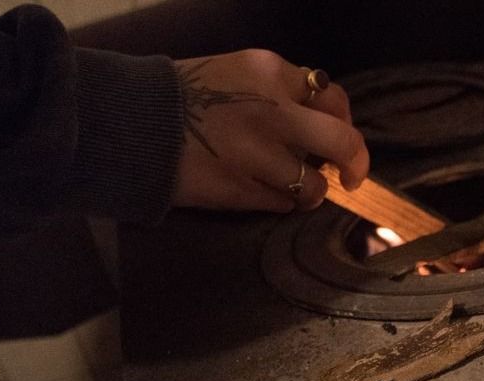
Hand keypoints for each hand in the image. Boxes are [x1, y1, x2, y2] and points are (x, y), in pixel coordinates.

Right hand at [169, 49, 369, 211]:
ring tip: (293, 189)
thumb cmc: (177, 97)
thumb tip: (313, 119)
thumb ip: (275, 91)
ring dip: (308, 191)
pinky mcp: (243, 189)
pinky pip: (282, 205)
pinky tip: (260, 192)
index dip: (342, 120)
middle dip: (355, 163)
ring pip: (313, 185)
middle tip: (351, 177)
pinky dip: (279, 203)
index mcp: (270, 73)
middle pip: (343, 142)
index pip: (331, 96)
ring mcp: (259, 154)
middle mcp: (273, 111)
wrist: (128, 123)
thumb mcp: (232, 72)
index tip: (341, 134)